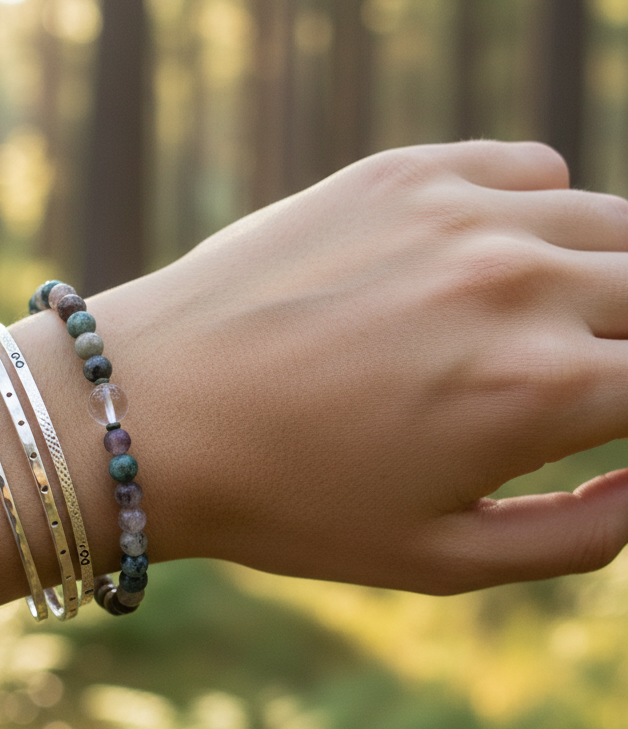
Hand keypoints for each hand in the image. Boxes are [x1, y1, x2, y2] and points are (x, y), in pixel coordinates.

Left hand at [78, 141, 627, 592]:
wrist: (148, 412)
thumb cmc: (285, 501)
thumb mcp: (442, 558)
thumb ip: (582, 535)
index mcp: (544, 389)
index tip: (604, 422)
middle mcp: (520, 280)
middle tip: (577, 386)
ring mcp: (459, 211)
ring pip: (608, 226)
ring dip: (605, 281)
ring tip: (542, 332)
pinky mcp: (400, 171)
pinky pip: (527, 170)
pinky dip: (539, 215)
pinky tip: (494, 262)